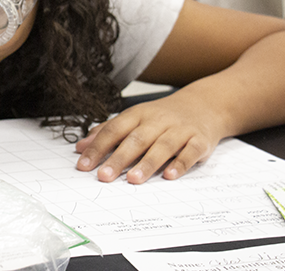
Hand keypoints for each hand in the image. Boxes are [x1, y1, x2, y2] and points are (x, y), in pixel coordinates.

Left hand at [74, 93, 226, 183]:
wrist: (203, 105)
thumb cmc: (162, 116)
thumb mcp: (134, 118)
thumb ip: (107, 132)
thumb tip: (80, 147)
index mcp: (137, 114)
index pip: (114, 130)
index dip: (97, 147)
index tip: (84, 164)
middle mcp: (157, 121)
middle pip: (136, 139)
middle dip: (119, 158)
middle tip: (104, 175)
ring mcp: (180, 130)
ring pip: (162, 146)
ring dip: (147, 163)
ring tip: (132, 179)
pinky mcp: (200, 141)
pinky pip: (190, 152)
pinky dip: (180, 164)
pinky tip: (169, 175)